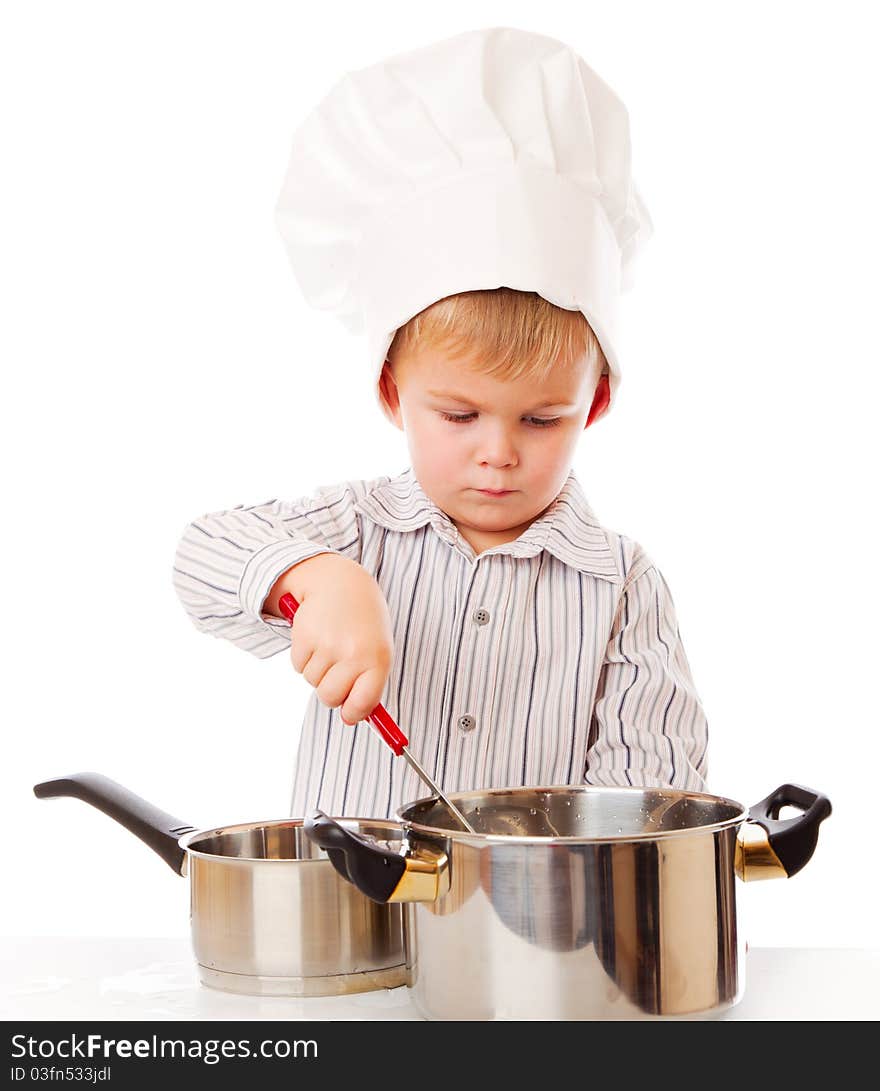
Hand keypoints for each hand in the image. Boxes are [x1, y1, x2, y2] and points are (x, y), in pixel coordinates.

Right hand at [266, 553, 393, 724]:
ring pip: (312, 681)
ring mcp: (328, 645)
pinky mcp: (305, 637)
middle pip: (330, 698)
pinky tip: (316, 636)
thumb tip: (350, 718)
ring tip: (330, 643)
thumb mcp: (376, 649)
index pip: (363, 704)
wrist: (342, 582)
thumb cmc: (363, 624)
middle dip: (330, 692)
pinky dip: (304, 656)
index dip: (353, 713)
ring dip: (317, 669)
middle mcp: (354, 654)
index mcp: (378, 660)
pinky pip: (298, 665)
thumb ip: (367, 683)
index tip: (349, 714)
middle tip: (337, 671)